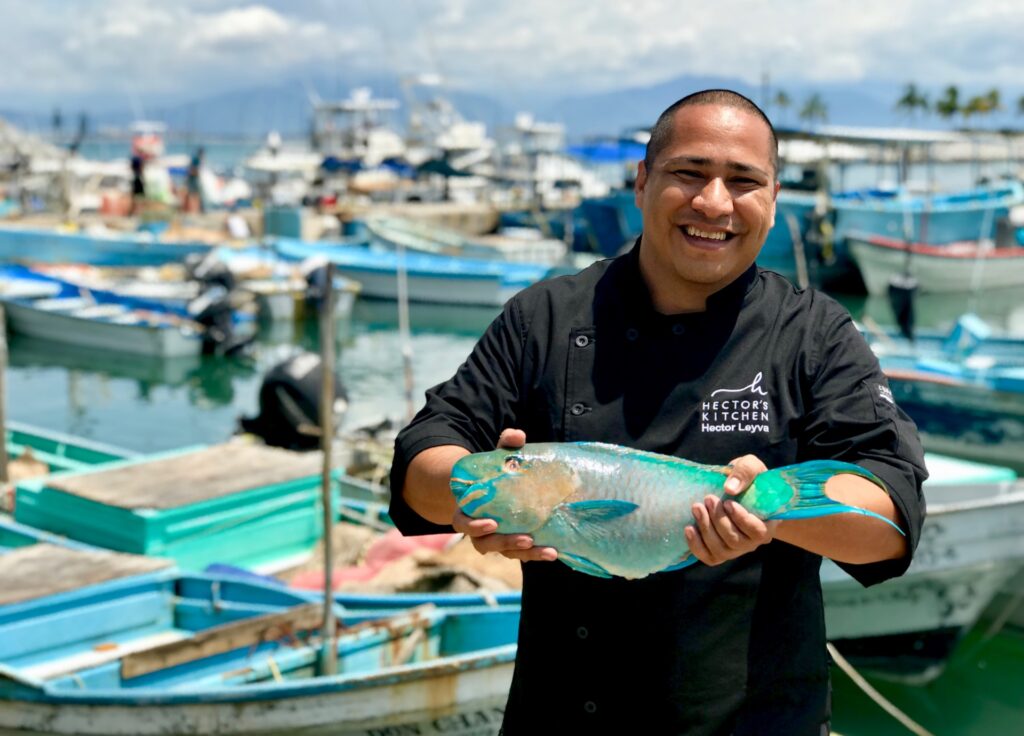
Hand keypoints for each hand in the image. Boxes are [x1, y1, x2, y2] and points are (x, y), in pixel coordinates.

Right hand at [450, 427, 557, 562]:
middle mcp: (479, 529)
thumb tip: (518, 435)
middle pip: (485, 544)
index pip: (462, 523)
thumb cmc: (495, 472)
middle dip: (505, 543)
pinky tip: (554, 551)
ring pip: (507, 552)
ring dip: (526, 553)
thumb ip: (506, 445)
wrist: (499, 486)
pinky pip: (522, 553)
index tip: (492, 523)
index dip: (474, 526)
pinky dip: (537, 553)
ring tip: (548, 551)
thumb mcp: (498, 456)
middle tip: (526, 538)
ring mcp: (496, 539)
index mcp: (467, 510)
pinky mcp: (513, 544)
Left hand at [684, 454, 777, 565]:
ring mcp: (736, 549)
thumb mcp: (752, 466)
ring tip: (697, 507)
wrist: (737, 490)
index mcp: (767, 523)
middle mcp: (753, 541)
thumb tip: (730, 488)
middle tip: (708, 499)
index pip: (758, 532)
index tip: (728, 502)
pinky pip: (708, 557)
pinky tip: (689, 528)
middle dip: (718, 520)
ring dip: (706, 529)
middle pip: (735, 541)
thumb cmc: (748, 478)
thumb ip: (745, 472)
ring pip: (721, 550)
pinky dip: (696, 545)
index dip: (741, 519)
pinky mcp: (719, 552)